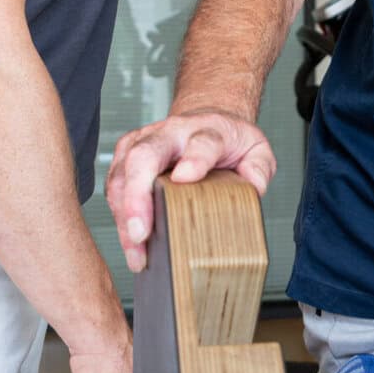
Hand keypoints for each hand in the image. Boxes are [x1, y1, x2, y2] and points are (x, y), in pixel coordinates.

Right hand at [105, 108, 275, 271]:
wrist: (206, 120)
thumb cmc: (228, 140)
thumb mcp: (257, 149)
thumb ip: (259, 168)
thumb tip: (252, 190)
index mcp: (207, 129)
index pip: (201, 141)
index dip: (194, 159)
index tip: (185, 179)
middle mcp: (170, 132)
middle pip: (144, 155)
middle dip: (137, 195)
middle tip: (141, 232)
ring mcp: (143, 142)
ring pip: (122, 174)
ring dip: (124, 215)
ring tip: (136, 252)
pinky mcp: (126, 156)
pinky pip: (114, 185)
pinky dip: (119, 216)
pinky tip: (131, 243)